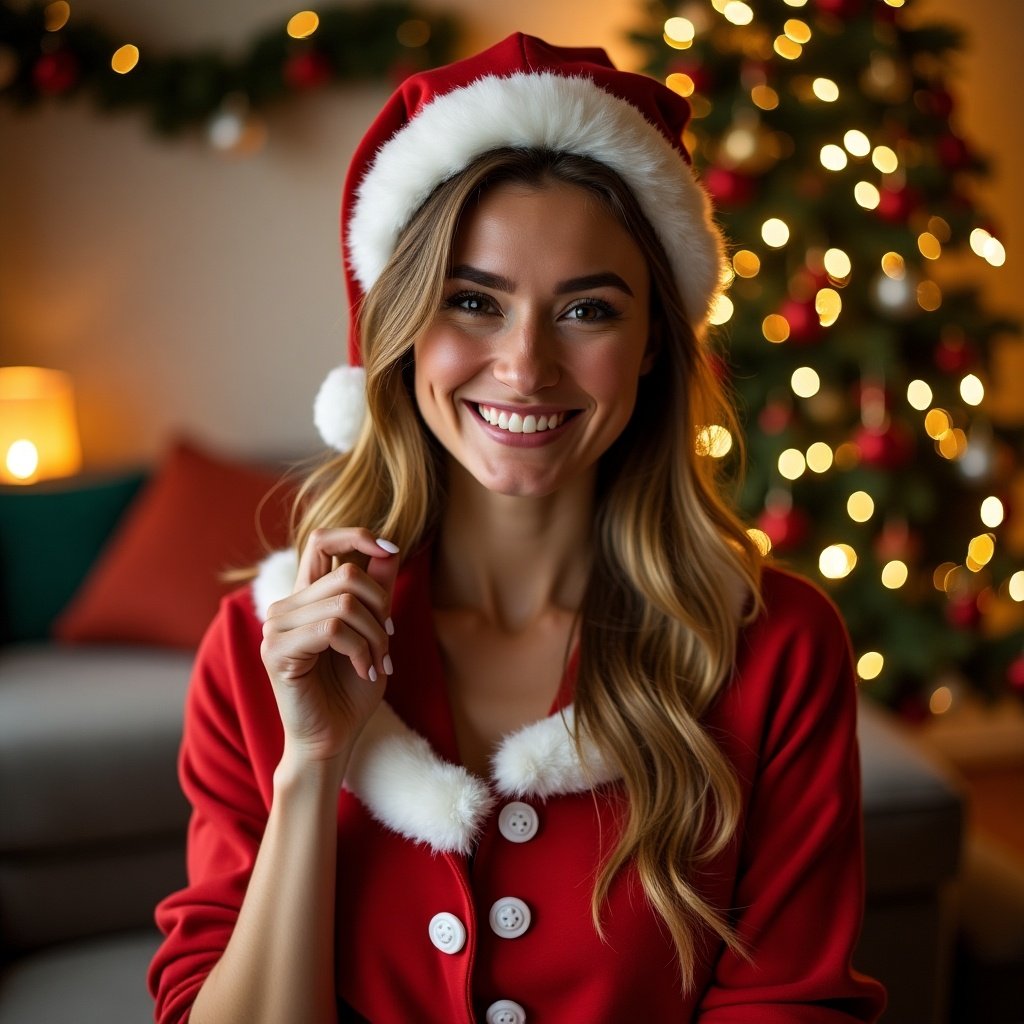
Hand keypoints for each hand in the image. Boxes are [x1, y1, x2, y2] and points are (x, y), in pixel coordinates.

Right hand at [260, 528, 399, 768]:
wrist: (334, 739)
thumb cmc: (351, 689)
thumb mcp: (374, 632)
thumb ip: (377, 591)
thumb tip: (391, 547)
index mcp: (306, 597)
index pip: (320, 540)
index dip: (356, 535)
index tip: (390, 549)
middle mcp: (286, 606)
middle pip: (347, 575)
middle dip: (380, 609)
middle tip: (387, 644)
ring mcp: (276, 628)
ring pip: (345, 603)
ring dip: (374, 636)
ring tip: (377, 663)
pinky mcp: (278, 651)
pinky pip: (333, 630)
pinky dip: (361, 650)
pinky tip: (365, 671)